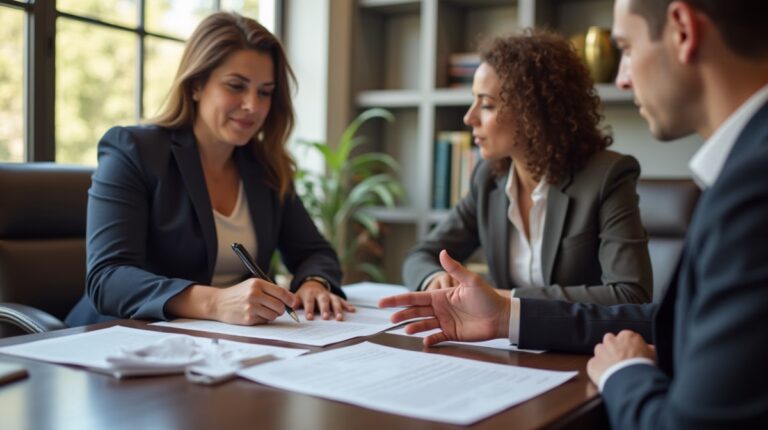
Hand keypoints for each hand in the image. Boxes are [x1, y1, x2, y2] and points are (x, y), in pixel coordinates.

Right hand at [211, 278, 295, 324]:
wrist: (218, 303)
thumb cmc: (239, 294)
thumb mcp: (253, 286)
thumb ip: (270, 290)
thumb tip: (291, 299)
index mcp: (257, 284)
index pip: (281, 292)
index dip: (290, 299)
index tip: (293, 303)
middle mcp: (254, 294)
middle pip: (280, 305)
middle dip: (281, 309)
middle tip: (277, 309)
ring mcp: (251, 307)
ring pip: (274, 315)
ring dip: (272, 315)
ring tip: (262, 310)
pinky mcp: (248, 319)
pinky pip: (265, 321)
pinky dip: (263, 319)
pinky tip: (254, 315)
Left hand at [294, 281, 354, 320]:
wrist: (313, 284)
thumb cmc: (304, 295)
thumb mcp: (297, 296)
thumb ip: (293, 301)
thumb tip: (290, 306)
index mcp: (309, 293)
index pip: (309, 301)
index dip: (309, 309)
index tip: (309, 318)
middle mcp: (321, 293)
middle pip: (323, 300)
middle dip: (325, 309)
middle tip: (326, 318)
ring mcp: (330, 295)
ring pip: (335, 301)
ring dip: (338, 309)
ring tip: (340, 318)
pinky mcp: (336, 297)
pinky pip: (343, 301)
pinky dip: (348, 305)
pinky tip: (352, 311)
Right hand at [379, 250, 509, 345]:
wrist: (502, 316)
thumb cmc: (488, 297)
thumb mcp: (471, 281)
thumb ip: (455, 269)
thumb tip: (442, 252)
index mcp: (441, 296)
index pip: (415, 297)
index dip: (398, 299)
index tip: (382, 302)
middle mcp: (440, 309)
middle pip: (415, 311)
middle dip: (402, 314)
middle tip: (391, 319)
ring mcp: (445, 322)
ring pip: (423, 324)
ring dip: (414, 327)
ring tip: (406, 330)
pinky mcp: (452, 334)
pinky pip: (437, 337)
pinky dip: (430, 340)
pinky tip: (424, 342)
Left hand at [587, 330, 656, 384]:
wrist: (631, 381)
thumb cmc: (642, 367)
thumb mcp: (653, 355)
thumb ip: (648, 348)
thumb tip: (649, 348)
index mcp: (626, 336)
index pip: (624, 337)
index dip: (627, 346)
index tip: (629, 354)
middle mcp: (611, 340)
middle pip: (609, 341)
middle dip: (613, 349)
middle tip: (620, 361)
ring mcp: (600, 352)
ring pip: (599, 351)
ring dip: (604, 358)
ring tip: (613, 369)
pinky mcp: (592, 363)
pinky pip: (593, 365)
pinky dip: (598, 369)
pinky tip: (606, 375)